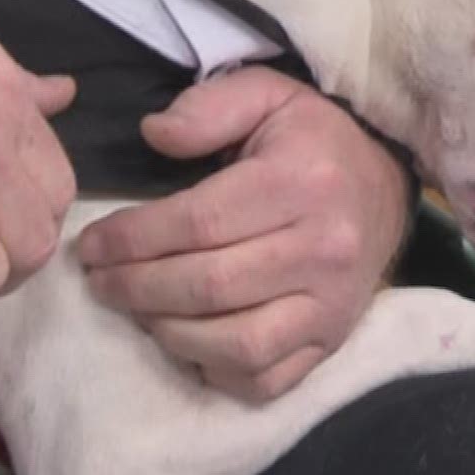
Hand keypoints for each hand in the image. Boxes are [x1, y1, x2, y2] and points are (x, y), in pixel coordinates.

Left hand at [77, 66, 409, 401]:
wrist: (384, 186)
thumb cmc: (312, 140)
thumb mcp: (266, 94)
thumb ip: (207, 107)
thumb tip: (153, 134)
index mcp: (301, 182)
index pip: (198, 223)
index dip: (132, 239)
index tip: (90, 245)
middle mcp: (323, 249)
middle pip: (209, 287)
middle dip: (136, 288)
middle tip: (98, 281)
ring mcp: (332, 305)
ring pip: (236, 343)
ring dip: (169, 333)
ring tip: (135, 310)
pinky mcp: (332, 342)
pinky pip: (265, 380)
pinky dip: (215, 372)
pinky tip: (186, 342)